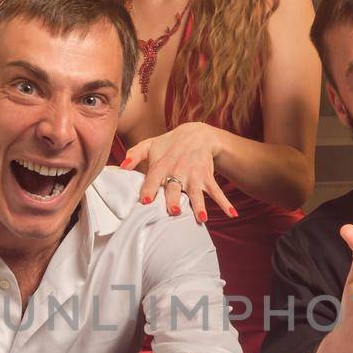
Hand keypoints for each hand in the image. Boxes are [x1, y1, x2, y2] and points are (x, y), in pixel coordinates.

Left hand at [120, 122, 235, 222]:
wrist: (197, 134)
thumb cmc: (169, 144)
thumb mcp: (150, 145)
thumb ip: (134, 155)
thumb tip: (121, 167)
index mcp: (162, 165)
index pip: (153, 178)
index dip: (149, 189)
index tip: (146, 201)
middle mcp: (178, 170)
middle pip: (175, 187)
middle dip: (174, 199)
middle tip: (173, 212)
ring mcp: (194, 175)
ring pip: (197, 192)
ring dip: (200, 205)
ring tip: (202, 218)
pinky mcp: (207, 177)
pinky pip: (217, 191)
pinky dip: (225, 203)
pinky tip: (232, 214)